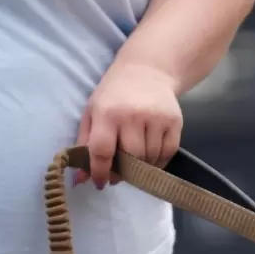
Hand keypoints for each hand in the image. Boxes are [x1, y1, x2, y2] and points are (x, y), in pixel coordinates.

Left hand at [74, 59, 183, 187]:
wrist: (148, 70)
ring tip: (137, 157)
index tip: (101, 183)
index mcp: (107, 112)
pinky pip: (167, 154)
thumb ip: (85, 145)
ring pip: (150, 159)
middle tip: (122, 169)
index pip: (102, 151)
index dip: (100, 171)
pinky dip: (158, 161)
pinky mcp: (174, 122)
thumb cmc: (114, 95)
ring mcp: (156, 118)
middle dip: (125, 169)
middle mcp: (132, 115)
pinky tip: (151, 154)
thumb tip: (80, 179)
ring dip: (143, 165)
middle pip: (131, 158)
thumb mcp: (93, 112)